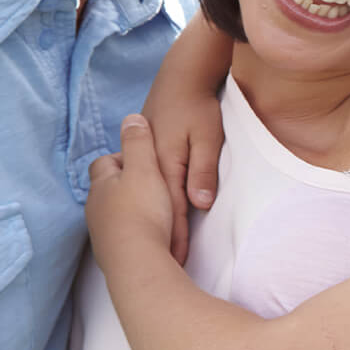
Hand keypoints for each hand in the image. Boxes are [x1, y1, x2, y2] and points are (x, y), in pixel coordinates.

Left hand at [86, 115, 176, 262]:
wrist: (138, 263)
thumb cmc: (143, 211)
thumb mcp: (145, 168)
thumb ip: (138, 142)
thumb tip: (130, 118)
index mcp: (103, 184)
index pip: (104, 162)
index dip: (121, 157)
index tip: (143, 160)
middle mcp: (96, 208)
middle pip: (107, 190)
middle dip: (125, 186)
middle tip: (151, 185)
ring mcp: (102, 233)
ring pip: (114, 214)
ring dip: (130, 210)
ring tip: (155, 211)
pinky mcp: (113, 255)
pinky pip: (122, 236)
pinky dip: (134, 232)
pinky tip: (151, 235)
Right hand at [141, 78, 222, 263]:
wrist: (179, 78)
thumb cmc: (196, 106)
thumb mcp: (206, 135)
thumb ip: (202, 169)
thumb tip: (200, 204)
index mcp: (163, 165)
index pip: (173, 209)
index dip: (177, 237)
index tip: (180, 263)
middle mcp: (148, 167)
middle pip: (157, 210)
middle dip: (163, 240)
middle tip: (170, 272)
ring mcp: (143, 162)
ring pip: (147, 201)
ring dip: (153, 226)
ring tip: (158, 256)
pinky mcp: (144, 157)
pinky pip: (144, 188)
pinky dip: (148, 206)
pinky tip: (147, 221)